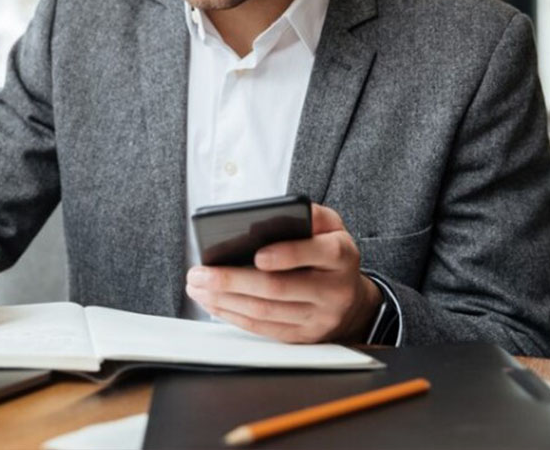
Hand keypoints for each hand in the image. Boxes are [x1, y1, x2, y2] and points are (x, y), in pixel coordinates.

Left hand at [185, 204, 382, 342]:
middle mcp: (334, 290)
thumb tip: (275, 214)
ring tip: (197, 287)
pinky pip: (264, 329)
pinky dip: (234, 316)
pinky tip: (213, 303)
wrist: (352, 299)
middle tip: (200, 273)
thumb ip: (309, 214)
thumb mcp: (330, 226)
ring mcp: (319, 318)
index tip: (256, 255)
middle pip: (279, 288)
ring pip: (266, 312)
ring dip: (225, 300)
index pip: (316, 253)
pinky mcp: (304, 337)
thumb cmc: (328, 252)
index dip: (286, 255)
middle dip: (233, 280)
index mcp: (341, 255)